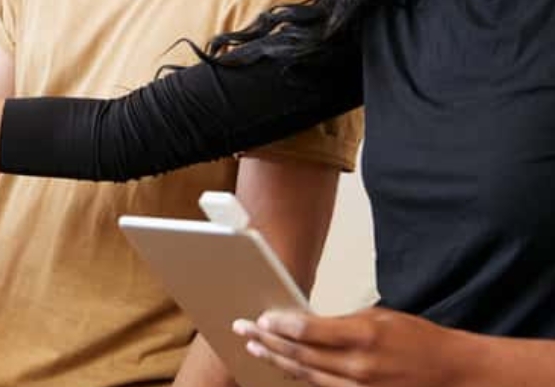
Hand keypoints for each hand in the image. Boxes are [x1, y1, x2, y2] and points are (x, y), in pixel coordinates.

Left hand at [233, 306, 468, 386]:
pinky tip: (284, 371)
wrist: (454, 374)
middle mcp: (360, 366)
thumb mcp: (381, 318)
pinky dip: (302, 380)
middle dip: (268, 342)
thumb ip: (342, 323)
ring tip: (255, 350)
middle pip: (301, 355)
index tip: (261, 318)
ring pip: (308, 376)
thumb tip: (305, 323)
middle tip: (243, 331)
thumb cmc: (418, 340)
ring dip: (278, 362)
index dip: (281, 324)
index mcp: (365, 336)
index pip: (309, 330)